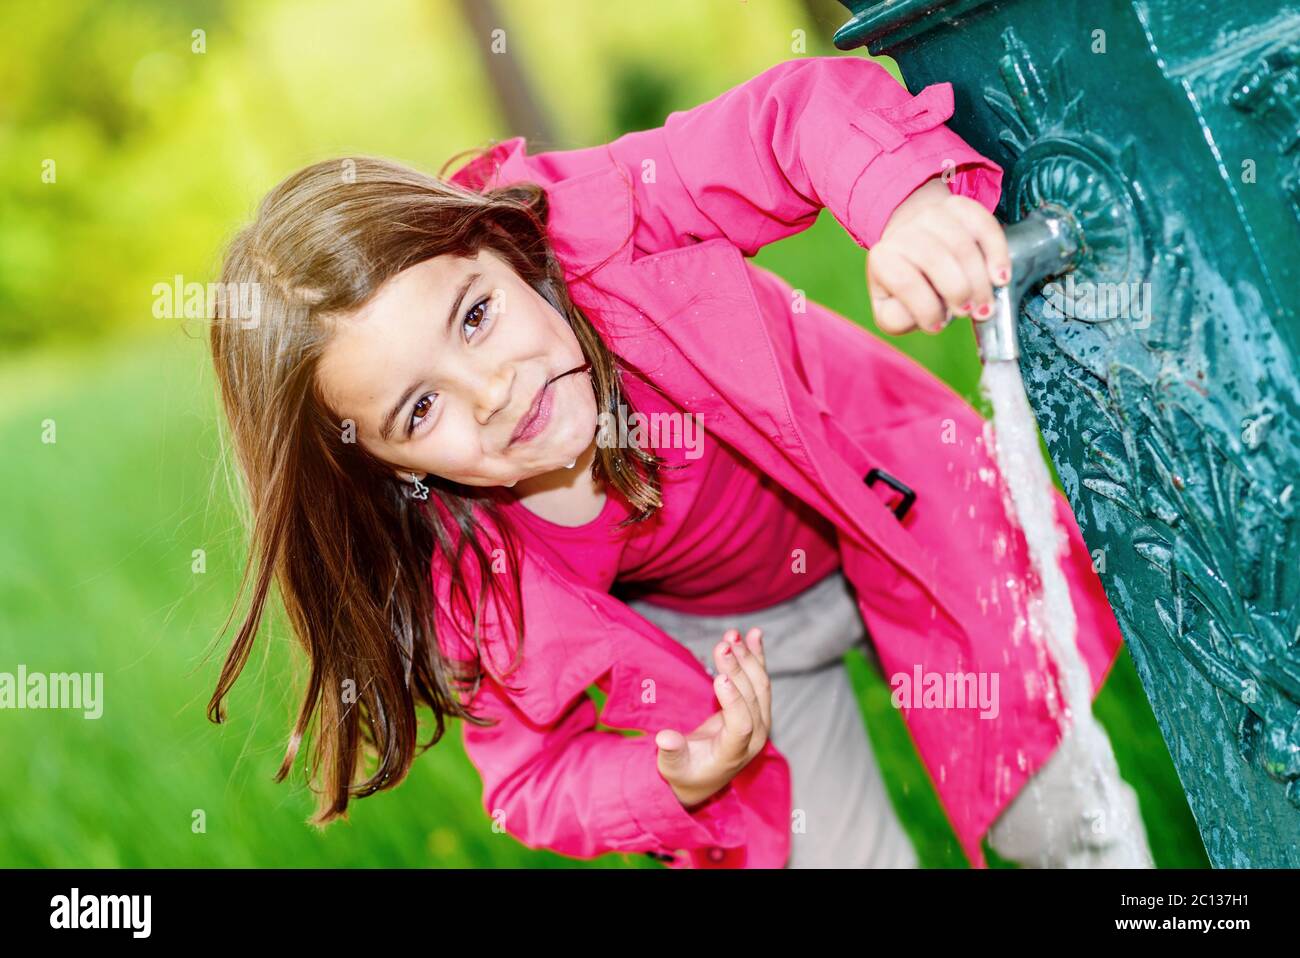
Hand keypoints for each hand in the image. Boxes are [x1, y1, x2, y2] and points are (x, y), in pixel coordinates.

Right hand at [654, 627, 770, 809]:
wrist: (704, 777)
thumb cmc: (685, 773)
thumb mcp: (673, 768)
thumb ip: (671, 753)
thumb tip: (664, 738)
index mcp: (734, 752)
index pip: (742, 725)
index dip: (734, 701)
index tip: (720, 678)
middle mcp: (754, 736)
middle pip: (752, 698)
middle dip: (737, 669)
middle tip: (722, 645)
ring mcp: (759, 720)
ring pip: (759, 685)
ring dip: (747, 658)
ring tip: (732, 635)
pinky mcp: (756, 707)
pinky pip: (759, 678)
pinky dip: (757, 655)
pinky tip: (755, 634)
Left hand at [866, 176, 1010, 334]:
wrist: (916, 248)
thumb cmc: (908, 287)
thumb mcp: (892, 311)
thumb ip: (898, 318)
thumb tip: (927, 316)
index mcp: (883, 259)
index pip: (904, 281)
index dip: (925, 308)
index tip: (937, 326)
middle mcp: (903, 231)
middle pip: (936, 259)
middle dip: (958, 292)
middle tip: (970, 312)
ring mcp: (932, 214)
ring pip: (961, 244)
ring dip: (979, 280)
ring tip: (985, 305)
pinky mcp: (959, 206)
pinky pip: (983, 224)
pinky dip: (996, 253)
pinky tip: (1000, 278)